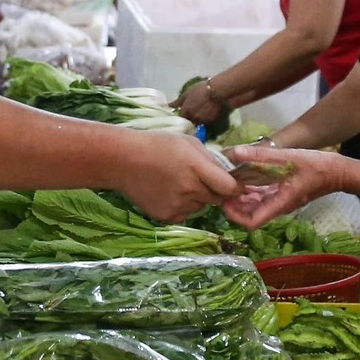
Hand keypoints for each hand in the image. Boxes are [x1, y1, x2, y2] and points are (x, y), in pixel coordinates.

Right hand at [116, 133, 239, 221]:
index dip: (236, 187)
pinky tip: (169, 193)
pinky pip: (185, 215)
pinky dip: (183, 207)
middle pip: (217, 198)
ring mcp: (178, 206)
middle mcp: (190, 190)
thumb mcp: (188, 143)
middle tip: (200, 179)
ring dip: (197, 198)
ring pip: (201, 206)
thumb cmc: (157, 145)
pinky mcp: (167, 217)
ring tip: (178, 183)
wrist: (123, 161)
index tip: (235, 185)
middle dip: (215, 191)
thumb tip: (229, 173)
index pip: (230, 187)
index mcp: (197, 168)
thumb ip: (211, 159)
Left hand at [174, 79, 227, 125]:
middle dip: (190, 117)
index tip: (186, 109)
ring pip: (197, 122)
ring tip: (202, 111)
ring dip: (198, 118)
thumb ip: (178, 101)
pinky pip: (205, 122)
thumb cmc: (200, 90)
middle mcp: (192, 119)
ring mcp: (201, 121)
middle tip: (195, 109)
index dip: (184, 113)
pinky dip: (205, 118)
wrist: (216, 91)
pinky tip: (208, 112)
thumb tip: (169, 106)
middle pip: (189, 120)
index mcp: (185, 112)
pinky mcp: (210, 122)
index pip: (181, 117)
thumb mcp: (187, 93)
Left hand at [220, 145, 348, 227]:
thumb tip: (235, 152)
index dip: (234, 215)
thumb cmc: (316, 166)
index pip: (251, 223)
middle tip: (222, 187)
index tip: (224, 199)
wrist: (338, 172)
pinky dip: (251, 190)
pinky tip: (245, 175)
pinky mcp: (283, 195)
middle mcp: (277, 207)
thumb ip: (260, 155)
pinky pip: (263, 197)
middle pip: (249, 215)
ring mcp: (280, 202)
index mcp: (278, 204)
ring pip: (255, 206)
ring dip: (241, 197)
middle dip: (233, 205)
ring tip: (230, 179)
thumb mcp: (287, 157)